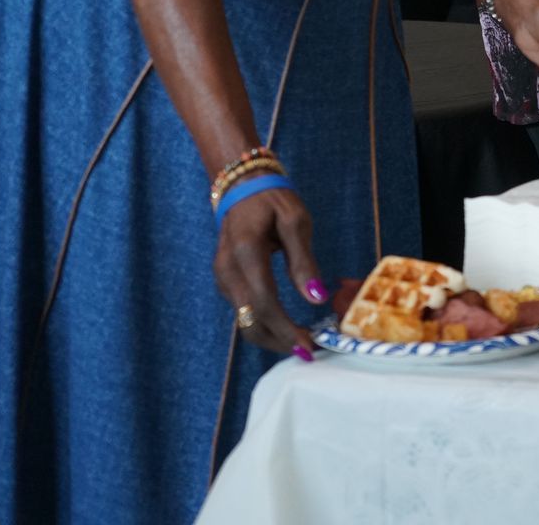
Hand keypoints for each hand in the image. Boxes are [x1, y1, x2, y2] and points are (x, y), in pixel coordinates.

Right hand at [214, 182, 325, 360]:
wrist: (242, 188)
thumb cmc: (273, 200)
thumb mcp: (296, 221)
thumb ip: (303, 261)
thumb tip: (316, 298)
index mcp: (245, 253)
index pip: (264, 302)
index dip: (286, 328)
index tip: (310, 345)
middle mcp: (226, 271)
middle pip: (250, 320)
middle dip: (280, 340)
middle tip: (310, 351)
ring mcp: (222, 279)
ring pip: (244, 321)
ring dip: (272, 336)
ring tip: (301, 343)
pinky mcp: (225, 282)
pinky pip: (244, 311)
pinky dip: (264, 324)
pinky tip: (286, 327)